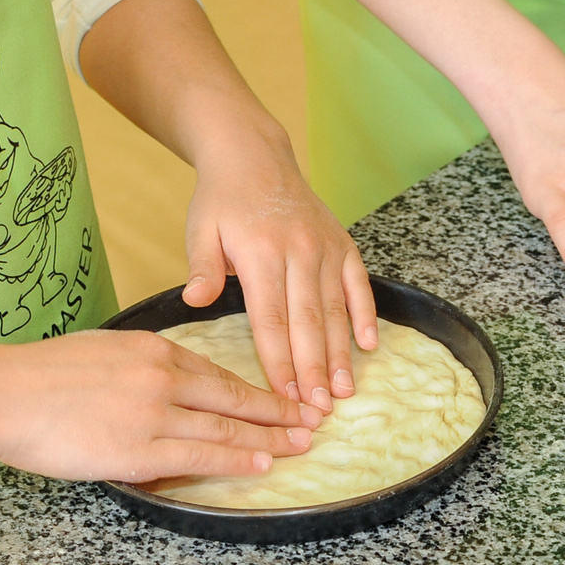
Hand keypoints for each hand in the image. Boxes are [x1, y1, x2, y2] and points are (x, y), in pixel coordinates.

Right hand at [0, 329, 313, 483]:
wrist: (2, 393)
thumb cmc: (39, 376)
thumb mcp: (100, 352)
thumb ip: (137, 368)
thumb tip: (161, 387)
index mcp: (151, 349)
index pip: (216, 373)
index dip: (254, 390)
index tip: (281, 399)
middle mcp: (161, 377)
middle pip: (233, 397)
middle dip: (278, 412)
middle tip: (312, 421)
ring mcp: (154, 414)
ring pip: (225, 427)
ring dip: (269, 439)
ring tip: (301, 446)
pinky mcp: (140, 449)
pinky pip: (200, 455)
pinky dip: (236, 459)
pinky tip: (261, 464)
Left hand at [184, 125, 377, 412]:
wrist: (254, 154)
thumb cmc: (222, 199)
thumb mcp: (201, 229)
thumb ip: (203, 267)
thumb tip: (195, 301)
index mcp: (261, 254)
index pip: (271, 320)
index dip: (279, 362)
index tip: (284, 398)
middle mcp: (298, 252)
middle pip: (308, 322)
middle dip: (314, 370)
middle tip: (319, 410)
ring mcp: (324, 248)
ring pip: (335, 310)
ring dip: (341, 354)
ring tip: (345, 391)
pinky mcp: (343, 245)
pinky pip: (358, 285)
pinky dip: (365, 316)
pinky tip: (368, 347)